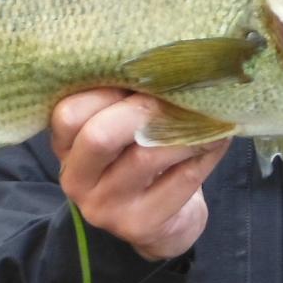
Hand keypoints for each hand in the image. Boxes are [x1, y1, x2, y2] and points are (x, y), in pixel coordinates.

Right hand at [51, 89, 228, 260]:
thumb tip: (165, 58)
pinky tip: (217, 138)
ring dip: (183, 129)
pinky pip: (181, 180)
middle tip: (178, 93)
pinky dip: (204, 152)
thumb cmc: (138, 158)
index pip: (68, 113)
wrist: (161, 222)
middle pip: (99, 135)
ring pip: (145, 157)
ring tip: (208, 114)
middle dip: (144, 108)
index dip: (107, 87)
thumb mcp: (118, 131)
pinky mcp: (141, 225)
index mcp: (65, 147)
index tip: (144, 73)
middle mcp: (76, 180)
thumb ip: (123, 100)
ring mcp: (106, 207)